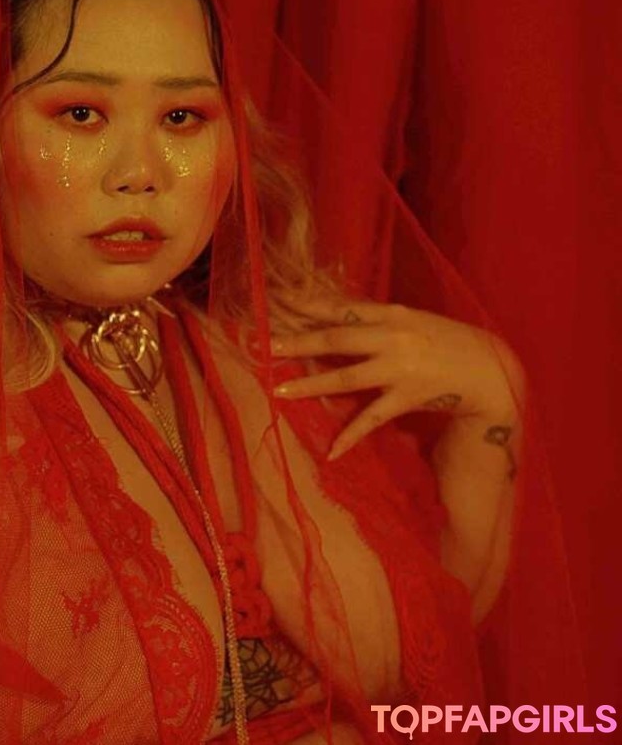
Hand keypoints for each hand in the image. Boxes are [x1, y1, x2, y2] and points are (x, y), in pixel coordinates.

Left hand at [269, 300, 523, 460]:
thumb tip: (335, 317)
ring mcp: (399, 369)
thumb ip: (377, 319)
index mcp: (391, 314)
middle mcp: (392, 337)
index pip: (339, 307)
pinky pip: (373, 418)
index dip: (306, 307)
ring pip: (345, 378)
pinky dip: (351, 435)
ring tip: (279, 391)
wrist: (492, 368)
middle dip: (298, 343)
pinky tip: (332, 451)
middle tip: (266, 347)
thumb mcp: (412, 320)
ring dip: (310, 386)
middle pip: (335, 340)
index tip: (276, 305)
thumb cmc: (448, 340)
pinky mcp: (409, 397)